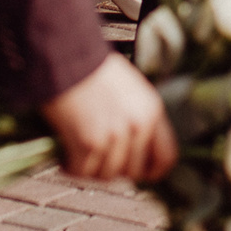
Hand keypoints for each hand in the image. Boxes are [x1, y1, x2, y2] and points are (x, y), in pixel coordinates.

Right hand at [42, 54, 176, 184]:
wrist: (66, 55)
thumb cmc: (91, 69)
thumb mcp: (130, 90)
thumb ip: (138, 117)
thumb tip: (135, 149)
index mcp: (152, 111)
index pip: (166, 158)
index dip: (151, 172)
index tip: (135, 174)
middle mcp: (139, 125)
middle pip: (132, 172)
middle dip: (112, 170)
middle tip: (95, 159)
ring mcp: (115, 135)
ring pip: (106, 175)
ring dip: (89, 168)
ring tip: (76, 152)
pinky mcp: (90, 142)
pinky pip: (82, 171)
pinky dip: (70, 166)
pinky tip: (63, 154)